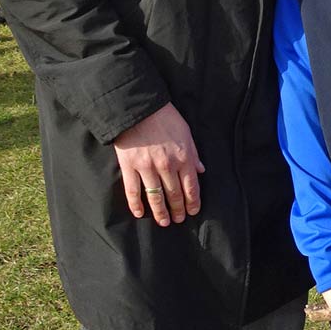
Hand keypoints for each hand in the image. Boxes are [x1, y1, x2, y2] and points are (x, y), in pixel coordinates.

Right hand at [113, 103, 204, 225]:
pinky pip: (133, 190)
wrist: (138, 107)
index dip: (192, 202)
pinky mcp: (129, 166)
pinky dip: (136, 204)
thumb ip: (194, 153)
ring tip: (164, 222)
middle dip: (178, 210)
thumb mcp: (186, 132)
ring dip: (161, 213)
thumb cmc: (164, 117)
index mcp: (183, 158)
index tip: (193, 212)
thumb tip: (201, 170)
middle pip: (174, 195)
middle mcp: (167, 166)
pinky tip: (139, 214)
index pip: (191, 187)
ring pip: (155, 197)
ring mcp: (147, 168)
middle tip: (179, 220)